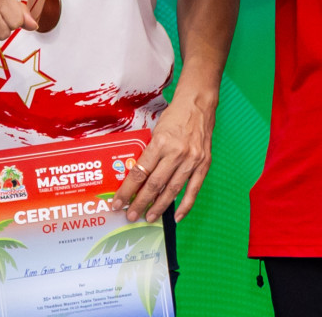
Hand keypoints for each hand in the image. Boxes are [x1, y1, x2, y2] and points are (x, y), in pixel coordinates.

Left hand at [115, 92, 215, 222]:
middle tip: (131, 216)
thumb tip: (138, 177)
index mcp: (161, 143)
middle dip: (140, 203)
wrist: (198, 105)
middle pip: (154, 185)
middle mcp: (177, 153)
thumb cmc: (175, 116)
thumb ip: (149, 153)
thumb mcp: (156, 131)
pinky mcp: (204, 164)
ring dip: (159, 207)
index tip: (118, 203)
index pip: (140, 172)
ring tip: (149, 217)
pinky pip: (193, 189)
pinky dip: (185, 205)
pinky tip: (176, 216)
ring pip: (172, 190)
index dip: (127, 190)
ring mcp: (192, 160)